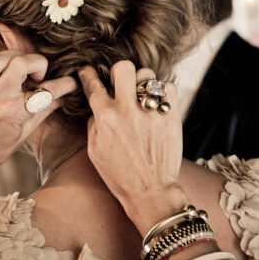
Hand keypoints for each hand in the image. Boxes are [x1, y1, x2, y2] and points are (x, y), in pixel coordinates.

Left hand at [0, 50, 76, 197]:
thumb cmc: (0, 145)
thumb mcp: (28, 130)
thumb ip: (47, 108)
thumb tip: (67, 95)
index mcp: (15, 112)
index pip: (47, 90)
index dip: (65, 84)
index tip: (71, 83)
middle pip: (21, 63)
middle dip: (37, 63)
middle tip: (36, 77)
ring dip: (14, 58)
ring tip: (17, 69)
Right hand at [78, 61, 188, 234]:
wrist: (151, 192)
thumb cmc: (120, 175)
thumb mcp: (94, 151)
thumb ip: (94, 123)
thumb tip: (98, 105)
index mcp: (106, 119)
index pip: (93, 85)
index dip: (87, 74)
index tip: (88, 71)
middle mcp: (128, 111)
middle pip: (123, 67)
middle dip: (119, 72)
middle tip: (120, 83)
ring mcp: (151, 113)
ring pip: (147, 75)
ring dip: (142, 83)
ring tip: (141, 96)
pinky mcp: (171, 117)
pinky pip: (168, 88)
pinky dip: (163, 93)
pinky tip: (157, 105)